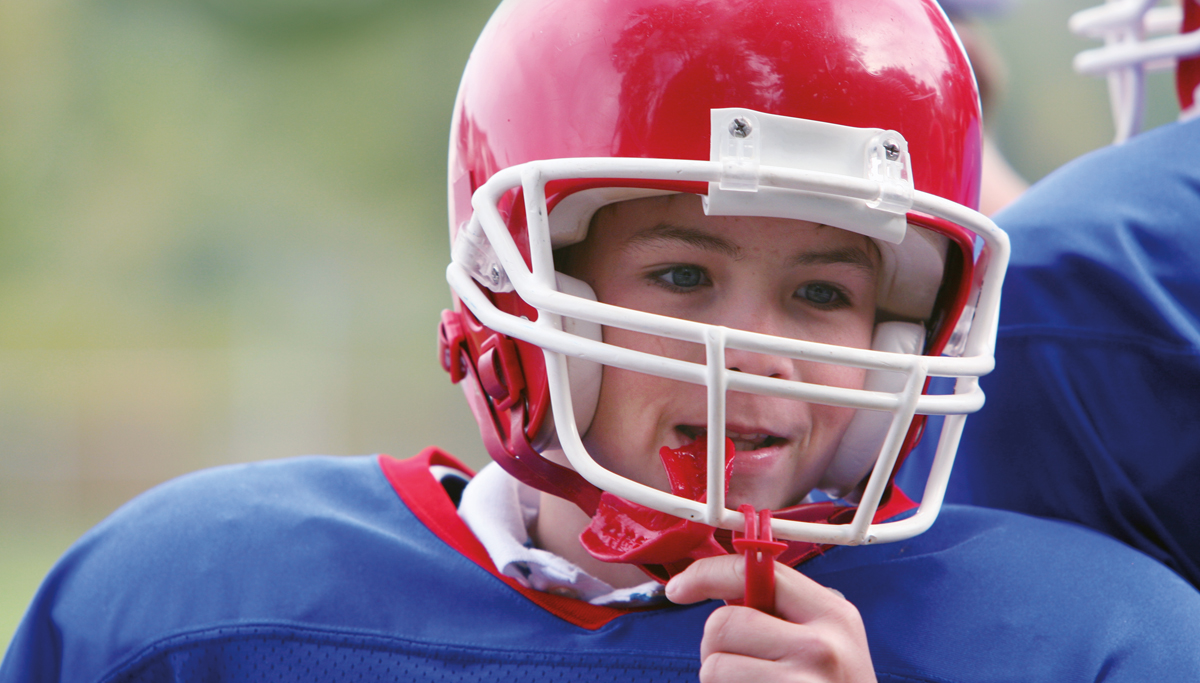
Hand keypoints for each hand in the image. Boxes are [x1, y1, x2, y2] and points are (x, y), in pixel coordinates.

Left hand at [665, 554, 876, 682]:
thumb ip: (781, 610)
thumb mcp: (829, 640)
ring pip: (713, 668)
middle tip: (740, 663)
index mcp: (832, 614)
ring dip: (721, 681)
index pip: (755, 571)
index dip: (706, 574)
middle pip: (723, 624)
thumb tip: (717, 586)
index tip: (679, 587)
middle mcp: (821, 647)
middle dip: (716, 645)